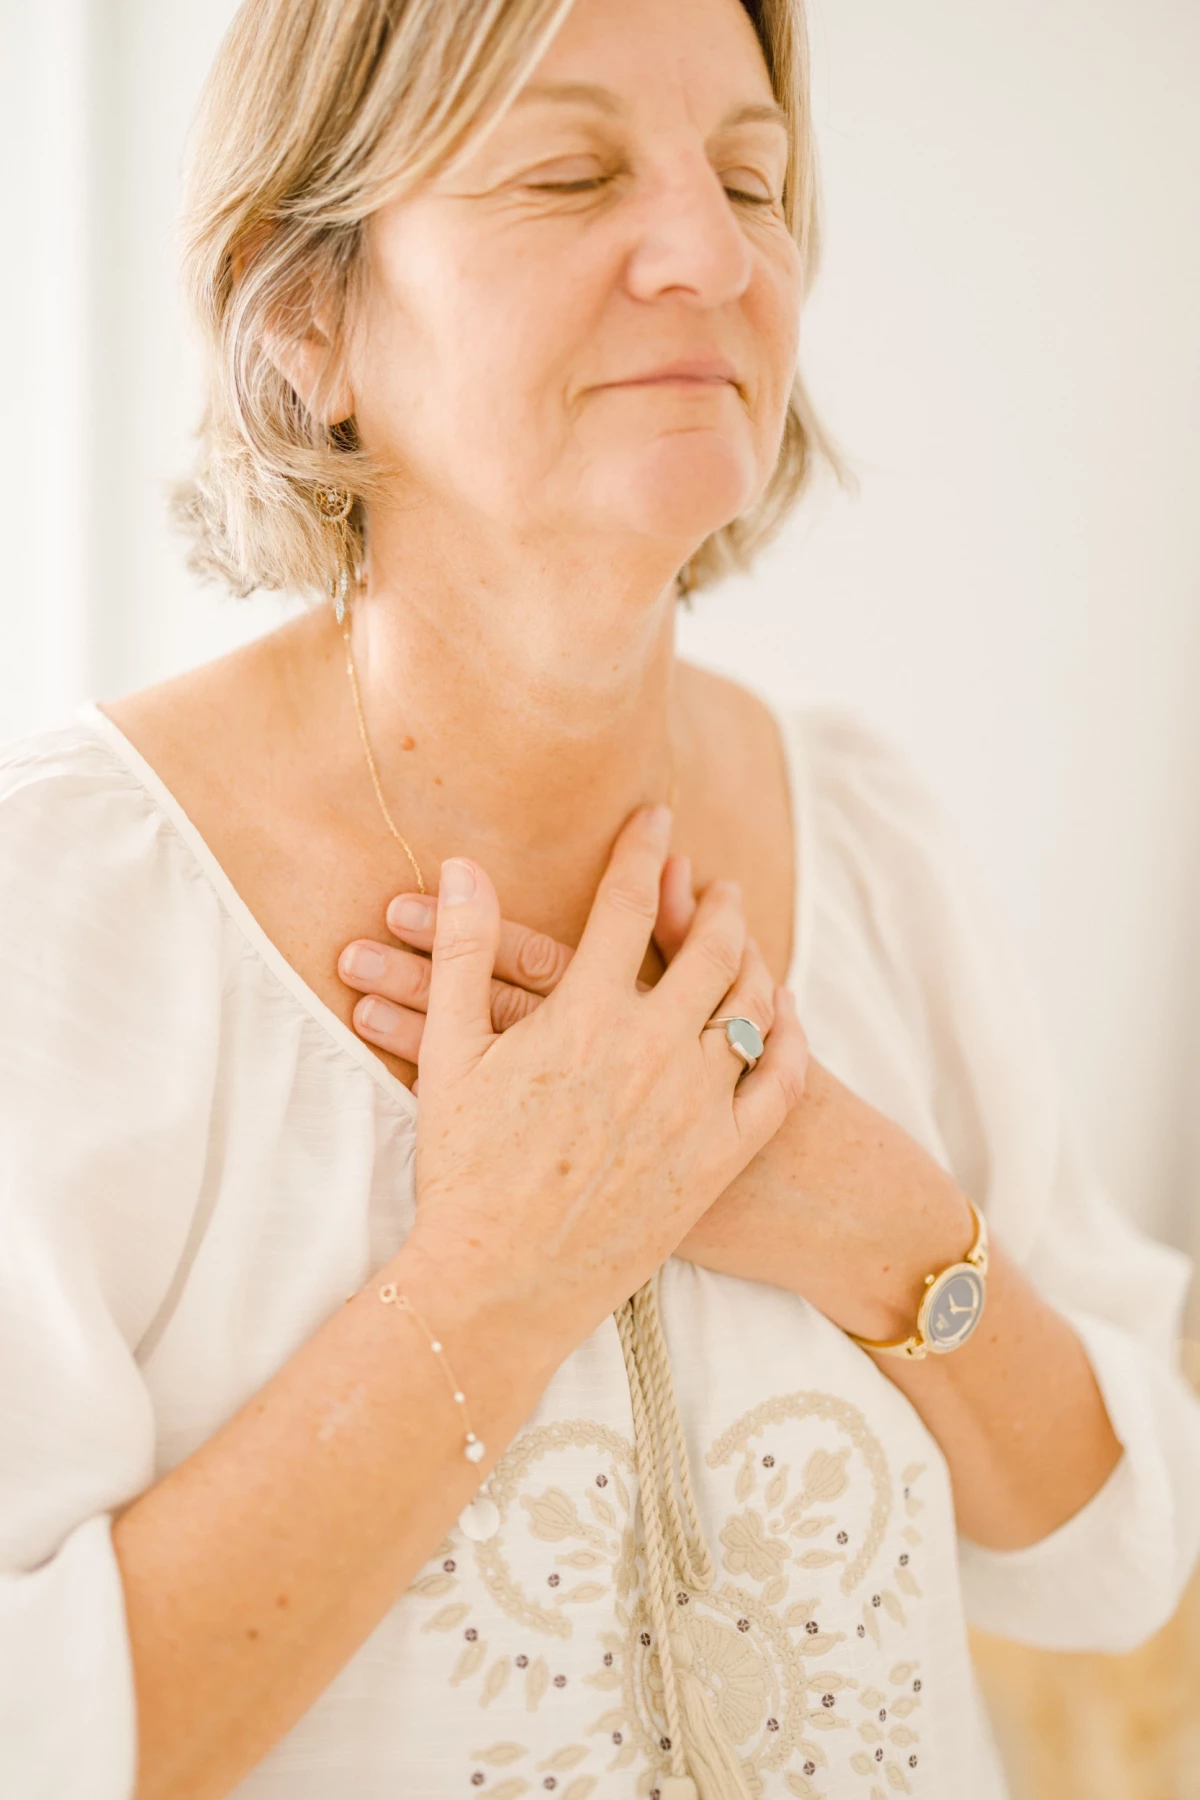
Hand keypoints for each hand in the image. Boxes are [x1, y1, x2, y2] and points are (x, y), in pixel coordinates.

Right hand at [391, 809, 808, 1364]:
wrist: (500, 1283)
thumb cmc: (462, 1170)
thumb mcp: (449, 1054)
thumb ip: (463, 952)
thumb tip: (466, 865)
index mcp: (585, 1014)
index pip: (626, 902)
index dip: (642, 850)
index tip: (655, 817)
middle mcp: (652, 1049)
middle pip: (709, 946)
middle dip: (714, 900)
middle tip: (715, 881)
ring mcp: (695, 1104)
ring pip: (749, 1004)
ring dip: (753, 956)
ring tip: (746, 938)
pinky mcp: (720, 1157)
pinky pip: (779, 1080)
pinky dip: (787, 1035)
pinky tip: (782, 1014)